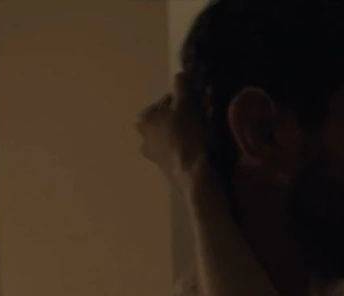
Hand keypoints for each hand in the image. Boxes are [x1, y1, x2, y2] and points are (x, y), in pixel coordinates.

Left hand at [134, 73, 225, 220]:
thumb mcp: (187, 105)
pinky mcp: (163, 169)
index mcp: (143, 118)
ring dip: (184, 133)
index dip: (186, 101)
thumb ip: (182, 87)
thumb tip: (179, 72)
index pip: (168, 101)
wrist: (194, 175)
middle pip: (168, 119)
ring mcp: (151, 155)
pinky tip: (197, 150)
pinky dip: (184, 148)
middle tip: (202, 120)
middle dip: (183, 118)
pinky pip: (174, 151)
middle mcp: (141, 136)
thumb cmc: (188, 135)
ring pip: (171, 135)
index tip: (200, 106)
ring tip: (202, 136)